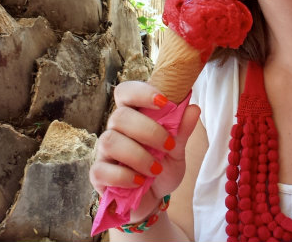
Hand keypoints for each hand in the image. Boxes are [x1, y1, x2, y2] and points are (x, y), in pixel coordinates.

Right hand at [89, 81, 200, 208]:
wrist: (153, 200)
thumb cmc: (161, 167)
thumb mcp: (177, 150)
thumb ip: (182, 130)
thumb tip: (194, 108)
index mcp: (134, 115)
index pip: (126, 92)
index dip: (141, 92)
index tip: (164, 102)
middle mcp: (116, 129)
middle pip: (120, 116)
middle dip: (148, 131)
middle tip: (169, 146)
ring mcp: (104, 151)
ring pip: (110, 141)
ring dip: (138, 155)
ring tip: (156, 169)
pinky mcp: (98, 174)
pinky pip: (102, 169)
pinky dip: (125, 176)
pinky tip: (140, 182)